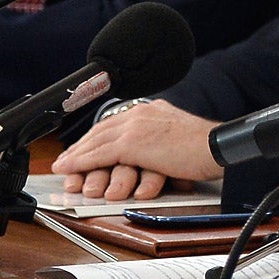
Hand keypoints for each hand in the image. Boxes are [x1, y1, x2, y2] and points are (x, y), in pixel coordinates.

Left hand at [50, 101, 219, 199]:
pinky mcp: (133, 143)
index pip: (117, 123)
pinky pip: (99, 154)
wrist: (216, 146)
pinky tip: (69, 168)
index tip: (85, 147)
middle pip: (102, 129)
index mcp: (152, 111)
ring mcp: (136, 126)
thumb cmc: (205, 147)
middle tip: (66, 158)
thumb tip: (150, 154)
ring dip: (76, 155)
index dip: (97, 137)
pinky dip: (81, 161)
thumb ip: (159, 140)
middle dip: (82, 145)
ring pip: (96, 141)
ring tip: (62, 165)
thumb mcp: (178, 137)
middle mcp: (141, 113)